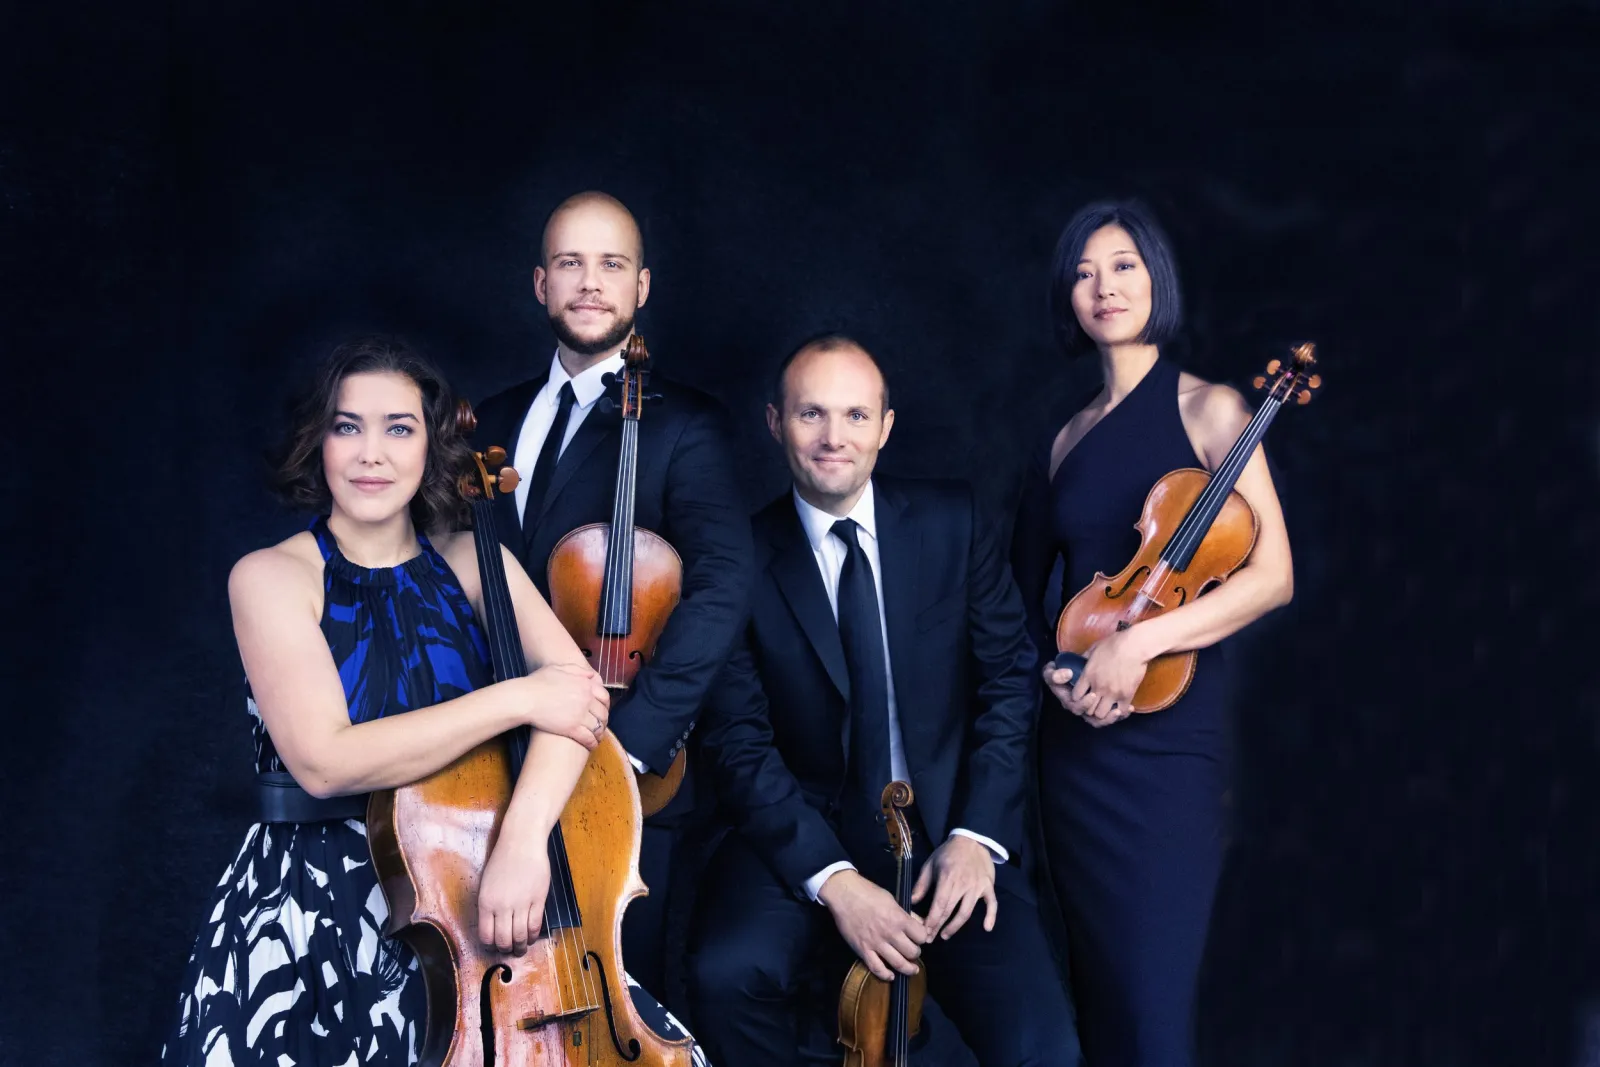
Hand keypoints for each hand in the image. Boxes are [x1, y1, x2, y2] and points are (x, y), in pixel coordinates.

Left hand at [477, 828, 551, 955]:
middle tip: (509, 951)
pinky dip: (532, 935)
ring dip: (520, 946)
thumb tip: (494, 926)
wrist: (522, 842)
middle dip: (506, 949)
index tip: (494, 947)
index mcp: (486, 902)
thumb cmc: (502, 860)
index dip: (490, 945)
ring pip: (520, 935)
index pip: (486, 935)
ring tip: (521, 949)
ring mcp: (521, 903)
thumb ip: (489, 906)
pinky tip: (531, 937)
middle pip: (503, 939)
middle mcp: (502, 906)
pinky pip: (535, 924)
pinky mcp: (538, 899)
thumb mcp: (487, 884)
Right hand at [522, 663, 609, 747]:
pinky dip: (592, 743)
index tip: (603, 711)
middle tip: (601, 726)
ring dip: (599, 734)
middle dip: (604, 721)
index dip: (606, 706)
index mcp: (585, 685)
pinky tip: (592, 746)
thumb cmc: (537, 682)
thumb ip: (578, 671)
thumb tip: (591, 675)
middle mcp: (586, 699)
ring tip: (597, 738)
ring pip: (598, 727)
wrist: (525, 698)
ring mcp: (580, 714)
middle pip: (603, 713)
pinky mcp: (572, 728)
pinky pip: (588, 738)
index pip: (604, 697)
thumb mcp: (559, 669)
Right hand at [818, 870, 926, 980]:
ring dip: (908, 968)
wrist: (844, 894)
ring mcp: (876, 943)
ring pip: (898, 963)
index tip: (919, 938)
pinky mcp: (863, 950)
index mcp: (899, 918)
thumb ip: (906, 914)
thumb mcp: (892, 899)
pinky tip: (891, 975)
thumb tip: (919, 923)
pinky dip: (886, 975)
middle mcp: (890, 933)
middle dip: (916, 953)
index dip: (922, 937)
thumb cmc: (868, 892)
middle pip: (912, 952)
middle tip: (913, 951)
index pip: (921, 936)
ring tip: (911, 969)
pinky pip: (877, 968)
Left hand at [910, 835, 996, 940]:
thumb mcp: (931, 864)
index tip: (924, 932)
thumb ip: (922, 883)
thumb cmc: (948, 853)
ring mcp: (977, 886)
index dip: (931, 920)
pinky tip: (987, 928)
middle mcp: (963, 885)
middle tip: (930, 938)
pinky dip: (991, 916)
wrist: (971, 840)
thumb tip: (912, 901)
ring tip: (946, 934)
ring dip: (956, 926)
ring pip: (967, 912)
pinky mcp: (988, 886)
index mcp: (947, 878)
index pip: (939, 905)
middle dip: (939, 926)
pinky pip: (992, 904)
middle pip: (950, 911)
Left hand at [1042, 628, 1151, 727]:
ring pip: (1101, 715)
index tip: (1083, 694)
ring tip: (1106, 706)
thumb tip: (1080, 660)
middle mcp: (1098, 687)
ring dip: (1103, 712)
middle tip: (1094, 703)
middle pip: (1087, 709)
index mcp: (1088, 675)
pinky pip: (1120, 712)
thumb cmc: (1115, 643)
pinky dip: (1120, 711)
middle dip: (1089, 708)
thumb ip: (1085, 657)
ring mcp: (1113, 693)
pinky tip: (1120, 705)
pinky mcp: (1127, 695)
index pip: (1076, 696)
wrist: (1135, 646)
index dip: (1077, 697)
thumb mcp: (1094, 648)